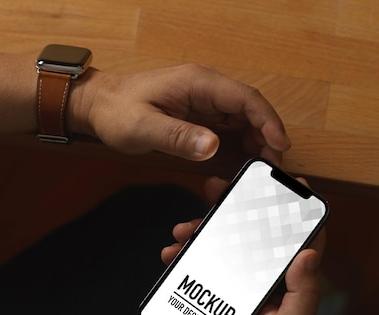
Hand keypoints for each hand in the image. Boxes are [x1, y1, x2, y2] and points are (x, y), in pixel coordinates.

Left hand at [71, 64, 290, 162]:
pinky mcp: (200, 112)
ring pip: (244, 117)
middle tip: (272, 166)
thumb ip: (177, 137)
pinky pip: (231, 124)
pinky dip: (244, 140)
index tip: (279, 144)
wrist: (99, 105)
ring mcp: (204, 99)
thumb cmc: (117, 111)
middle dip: (267, 135)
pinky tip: (246, 158)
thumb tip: (212, 146)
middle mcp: (205, 88)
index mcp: (197, 83)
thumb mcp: (143, 127)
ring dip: (258, 139)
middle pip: (250, 108)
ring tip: (263, 166)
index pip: (245, 98)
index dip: (267, 120)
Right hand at [161, 177, 325, 314]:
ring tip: (185, 228)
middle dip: (239, 202)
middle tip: (221, 187)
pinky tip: (172, 250)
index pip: (298, 236)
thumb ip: (303, 295)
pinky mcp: (207, 282)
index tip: (289, 182)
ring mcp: (232, 274)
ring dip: (203, 223)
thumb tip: (310, 254)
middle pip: (254, 226)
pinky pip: (196, 256)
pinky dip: (182, 248)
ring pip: (221, 236)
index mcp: (286, 279)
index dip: (297, 207)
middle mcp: (261, 271)